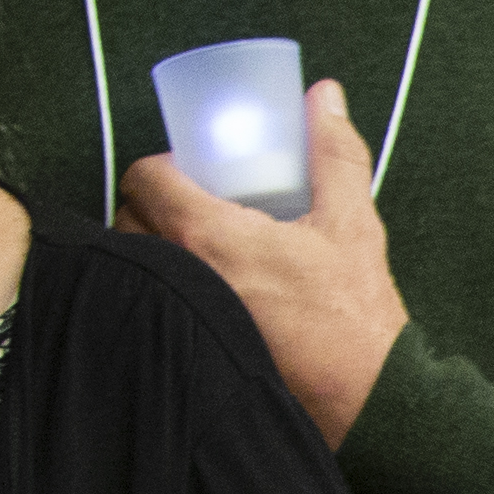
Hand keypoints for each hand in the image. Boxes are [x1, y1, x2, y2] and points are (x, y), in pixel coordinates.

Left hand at [121, 75, 409, 447]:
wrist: (366, 396)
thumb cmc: (355, 316)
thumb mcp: (352, 223)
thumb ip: (334, 154)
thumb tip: (323, 97)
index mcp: (210, 235)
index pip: (143, 178)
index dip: (160, 166)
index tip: (187, 170)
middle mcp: (181, 273)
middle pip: (127, 219)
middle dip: (151, 205)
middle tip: (192, 204)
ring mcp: (180, 313)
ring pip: (136, 265)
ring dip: (153, 249)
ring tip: (197, 249)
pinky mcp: (186, 346)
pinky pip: (154, 304)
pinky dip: (167, 289)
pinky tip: (205, 291)